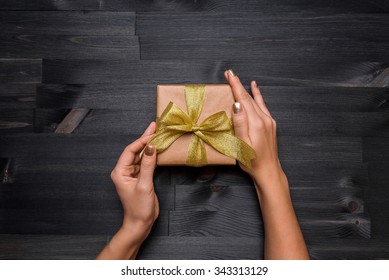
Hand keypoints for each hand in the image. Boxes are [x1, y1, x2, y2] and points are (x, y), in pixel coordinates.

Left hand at [110, 122, 158, 242]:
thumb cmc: (139, 208)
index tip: (153, 133)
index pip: (130, 151)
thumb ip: (147, 165)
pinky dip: (152, 155)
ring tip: (158, 133)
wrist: (140, 223)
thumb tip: (151, 147)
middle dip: (145, 139)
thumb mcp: (144, 185)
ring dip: (149, 146)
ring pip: (141, 155)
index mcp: (120, 172)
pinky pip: (146, 163)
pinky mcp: (141, 178)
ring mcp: (133, 174)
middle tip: (155, 125)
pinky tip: (158, 148)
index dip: (142, 141)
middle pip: (135, 150)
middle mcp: (124, 171)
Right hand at [224, 70, 286, 188]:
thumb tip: (237, 104)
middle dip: (238, 84)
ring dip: (246, 88)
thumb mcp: (242, 144)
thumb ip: (240, 123)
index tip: (229, 74)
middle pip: (249, 98)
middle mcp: (264, 119)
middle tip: (229, 73)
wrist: (268, 170)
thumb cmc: (252, 161)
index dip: (235, 85)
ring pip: (255, 100)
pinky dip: (257, 95)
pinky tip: (255, 87)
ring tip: (238, 78)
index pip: (243, 99)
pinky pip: (262, 105)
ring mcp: (269, 120)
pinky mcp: (270, 124)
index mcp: (256, 123)